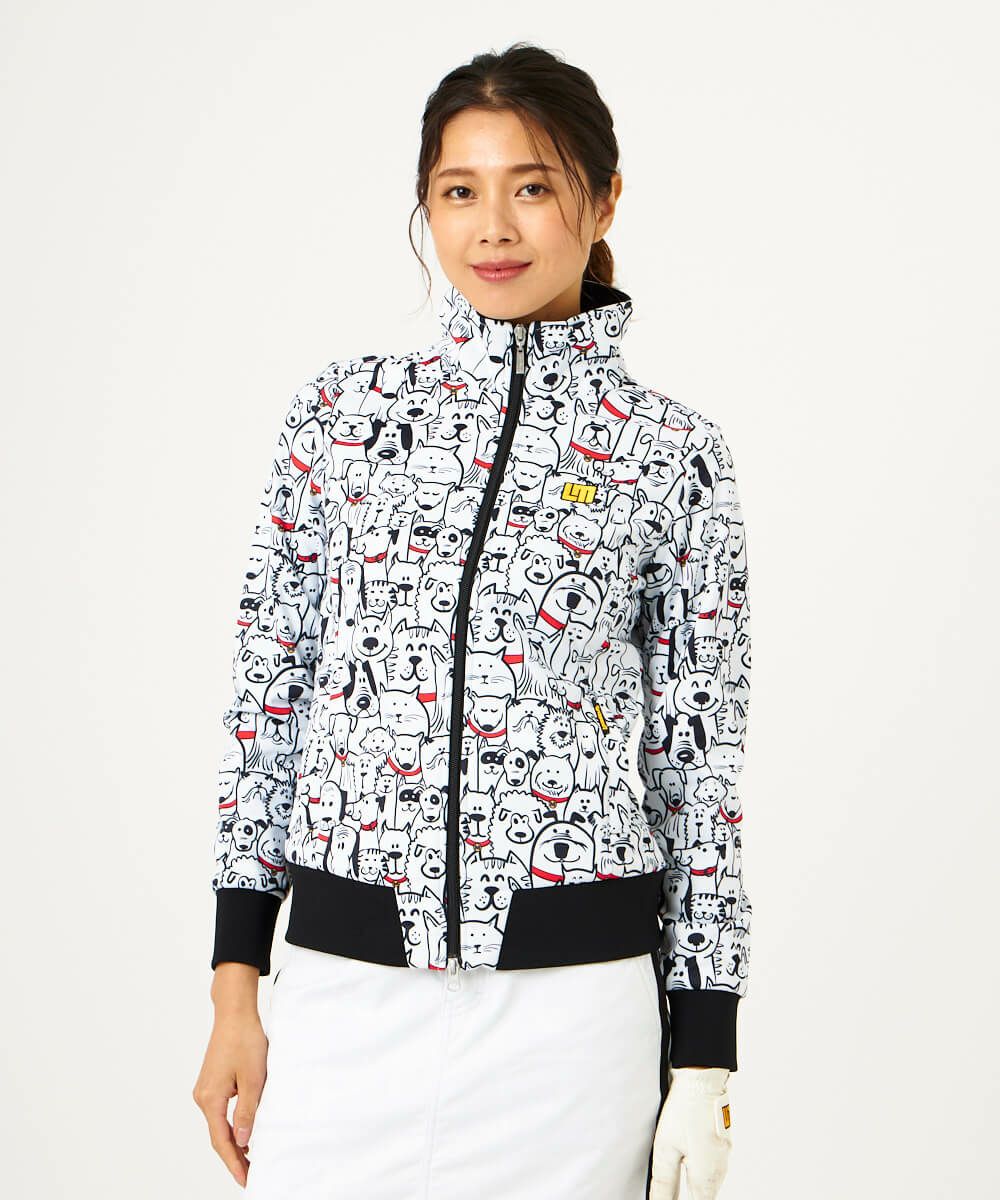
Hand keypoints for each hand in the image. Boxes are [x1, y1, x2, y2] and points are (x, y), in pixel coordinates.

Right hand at [193, 964, 267, 1186]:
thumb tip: (241, 1142)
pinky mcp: (212, 1082)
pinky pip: (220, 1110)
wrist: (235, 1013)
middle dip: (234, 1157)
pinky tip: (244, 1132)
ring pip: (219, 1123)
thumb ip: (247, 1113)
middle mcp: (202, 1097)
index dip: (234, 1163)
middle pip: (217, 1136)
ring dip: (233, 1141)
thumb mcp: (253, 1079)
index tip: (246, 1180)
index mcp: (211, 1099)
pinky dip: (230, 1124)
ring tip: (250, 1158)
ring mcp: (205, 1089)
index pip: (221, 1141)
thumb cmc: (245, 1040)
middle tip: (250, 1174)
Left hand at [650, 1066, 732, 1199]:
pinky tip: (686, 1160)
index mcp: (707, 1177)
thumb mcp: (665, 1148)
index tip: (669, 1197)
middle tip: (668, 1190)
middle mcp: (720, 1170)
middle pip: (704, 1195)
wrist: (703, 1077)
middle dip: (687, 1196)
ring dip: (694, 1185)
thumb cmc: (684, 1109)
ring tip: (676, 1176)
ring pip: (708, 1182)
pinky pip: (712, 1166)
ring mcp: (723, 1156)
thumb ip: (664, 1182)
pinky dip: (698, 1170)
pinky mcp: (721, 1143)